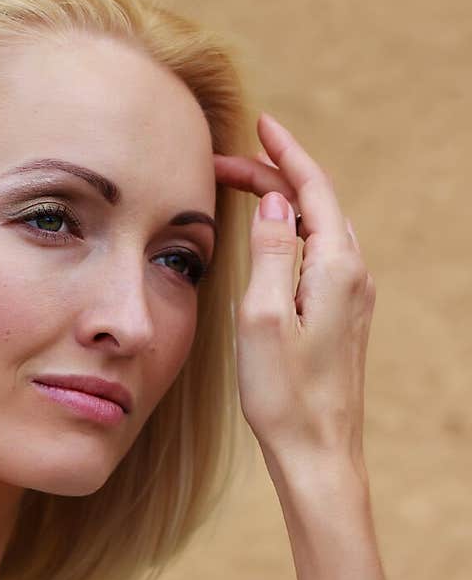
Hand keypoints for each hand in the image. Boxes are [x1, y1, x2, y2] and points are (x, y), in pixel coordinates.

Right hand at [214, 112, 375, 478]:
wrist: (319, 454)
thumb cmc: (284, 395)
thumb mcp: (261, 318)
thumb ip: (270, 253)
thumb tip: (275, 206)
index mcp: (336, 268)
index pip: (312, 189)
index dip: (285, 152)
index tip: (259, 124)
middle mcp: (353, 276)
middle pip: (317, 204)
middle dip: (275, 176)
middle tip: (226, 165)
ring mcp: (352, 299)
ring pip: (320, 229)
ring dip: (284, 203)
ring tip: (246, 190)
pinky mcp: (343, 320)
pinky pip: (320, 257)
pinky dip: (294, 233)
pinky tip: (273, 241)